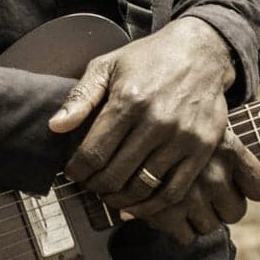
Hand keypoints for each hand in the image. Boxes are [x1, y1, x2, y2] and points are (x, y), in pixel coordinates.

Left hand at [47, 16, 259, 242]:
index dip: (77, 171)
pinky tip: (136, 205)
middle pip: (115, 175)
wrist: (199, 52)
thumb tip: (55, 127)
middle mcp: (157, 121)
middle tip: (90, 184)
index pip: (93, 153)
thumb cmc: (147, 59)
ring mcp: (182, 137)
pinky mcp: (203, 149)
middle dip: (95, 186)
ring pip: (142, 187)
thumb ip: (80, 97)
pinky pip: (174, 191)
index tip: (72, 172)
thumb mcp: (107, 66)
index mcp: (128, 101)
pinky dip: (151, 206)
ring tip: (109, 193)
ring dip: (119, 199)